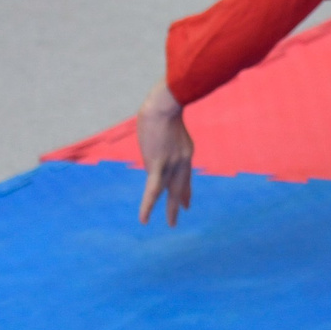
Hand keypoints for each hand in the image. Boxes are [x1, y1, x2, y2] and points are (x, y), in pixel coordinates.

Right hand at [135, 85, 194, 226]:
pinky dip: (148, 205)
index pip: (185, 177)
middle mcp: (181, 161)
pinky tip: (144, 218)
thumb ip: (165, 142)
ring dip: (170, 208)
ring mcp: (171, 164)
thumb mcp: (168, 128)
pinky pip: (153, 190)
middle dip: (180, 202)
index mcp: (185, 153)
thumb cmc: (163, 111)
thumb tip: (155, 148)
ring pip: (169, 190)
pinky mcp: (158, 164)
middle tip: (178, 217)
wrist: (164, 105)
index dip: (185, 192)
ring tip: (171, 224)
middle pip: (180, 186)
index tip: (186, 204)